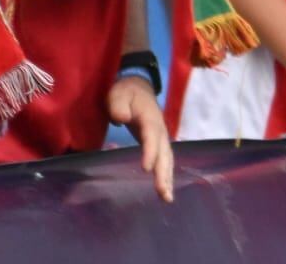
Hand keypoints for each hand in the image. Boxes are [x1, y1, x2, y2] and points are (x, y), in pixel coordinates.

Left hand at [107, 76, 174, 202]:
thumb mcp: (118, 93)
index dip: (150, 152)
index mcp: (150, 117)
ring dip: (168, 178)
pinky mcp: (158, 142)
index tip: (146, 169)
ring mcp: (161, 136)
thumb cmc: (126, 92)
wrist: (139, 86)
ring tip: (167, 198)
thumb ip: (118, 104)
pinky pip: (165, 159)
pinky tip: (165, 189)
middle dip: (164, 173)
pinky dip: (166, 175)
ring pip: (167, 158)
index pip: (151, 136)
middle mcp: (159, 129)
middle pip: (164, 152)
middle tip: (162, 193)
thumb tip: (122, 118)